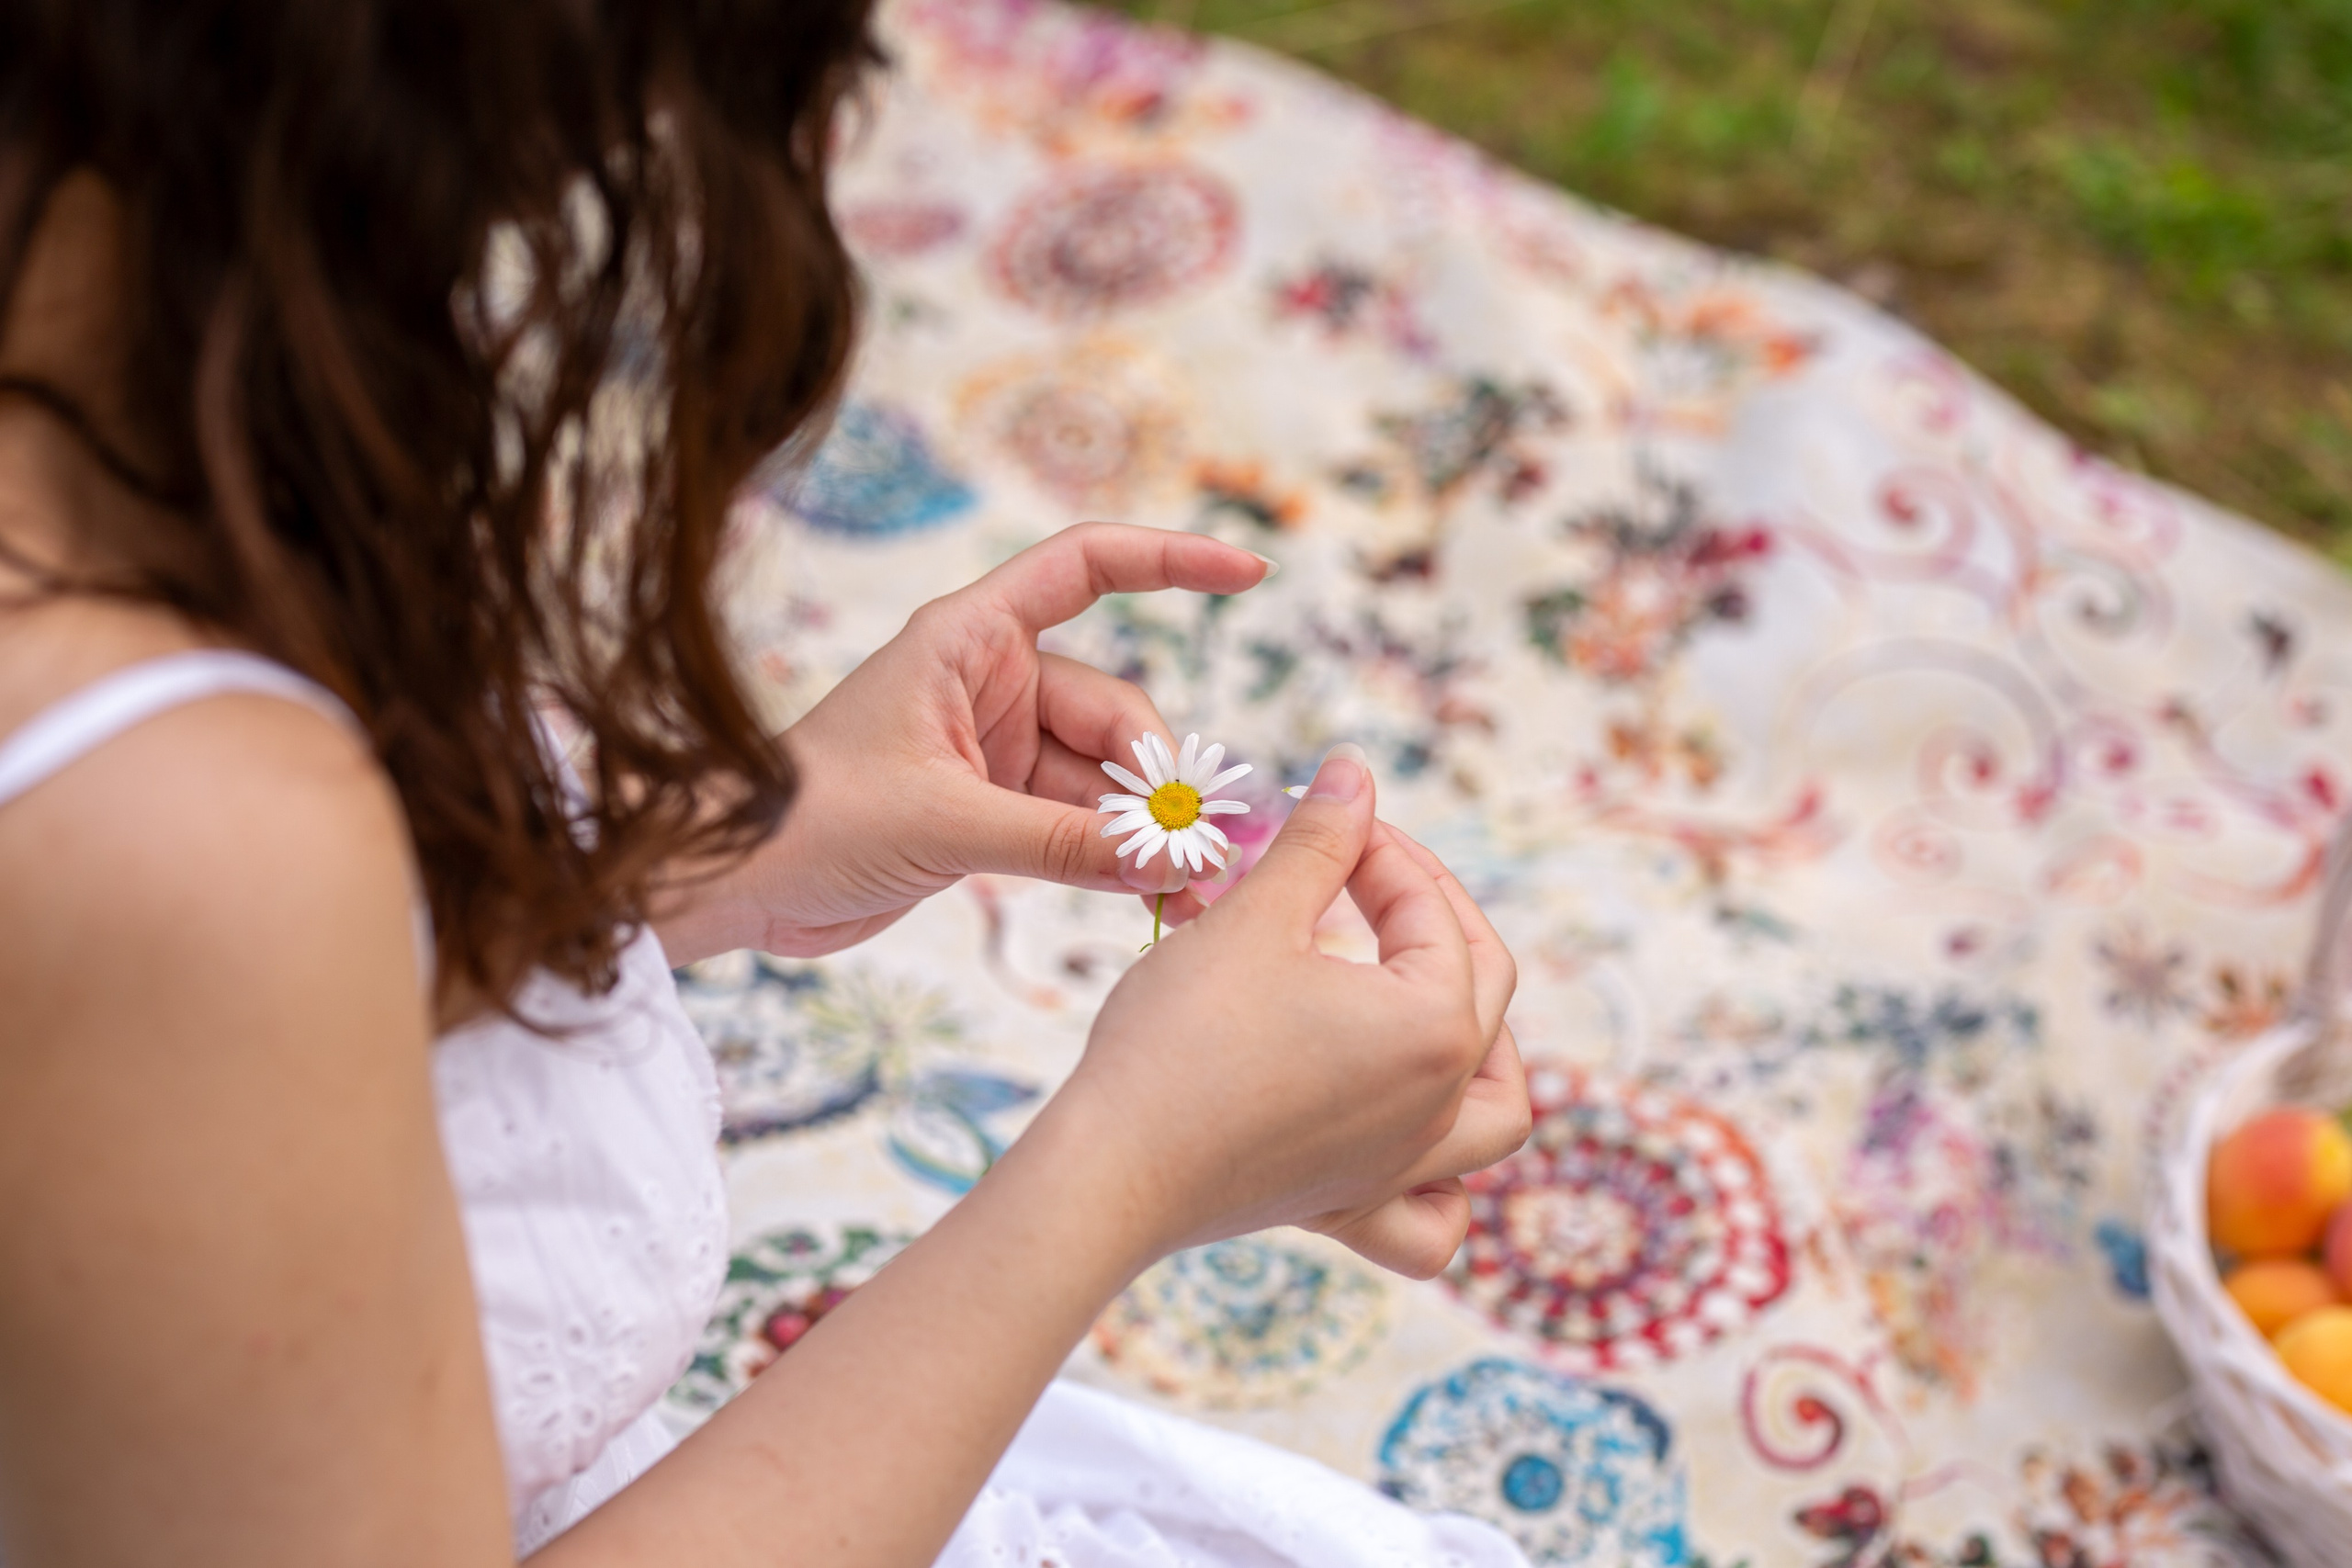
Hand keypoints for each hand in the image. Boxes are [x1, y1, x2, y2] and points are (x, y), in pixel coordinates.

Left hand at [662, 523, 1268, 959]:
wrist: (734, 884)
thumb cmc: (809, 821)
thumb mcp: (943, 824)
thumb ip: (1061, 841)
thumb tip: (1170, 857)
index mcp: (969, 639)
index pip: (1086, 568)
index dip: (1169, 560)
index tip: (1247, 572)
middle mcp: (990, 682)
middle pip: (1114, 709)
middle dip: (1157, 780)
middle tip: (1193, 852)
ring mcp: (995, 748)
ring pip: (1103, 778)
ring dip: (1144, 832)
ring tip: (1189, 890)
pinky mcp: (993, 809)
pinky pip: (1079, 824)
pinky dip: (1113, 858)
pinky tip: (1155, 896)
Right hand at [1044, 746, 1530, 1277]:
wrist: (1113, 1167)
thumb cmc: (1181, 1039)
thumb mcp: (1257, 917)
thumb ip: (1320, 839)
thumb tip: (1356, 771)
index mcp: (1435, 1024)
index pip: (1428, 908)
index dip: (1378, 845)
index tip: (1322, 811)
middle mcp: (1440, 1102)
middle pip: (1483, 986)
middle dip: (1427, 908)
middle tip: (1363, 865)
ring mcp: (1402, 1165)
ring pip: (1496, 1110)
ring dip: (1486, 1046)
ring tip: (1432, 994)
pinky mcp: (1351, 1204)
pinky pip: (1436, 1214)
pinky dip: (1445, 1185)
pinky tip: (1415, 1142)